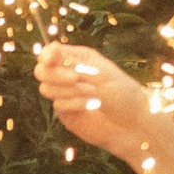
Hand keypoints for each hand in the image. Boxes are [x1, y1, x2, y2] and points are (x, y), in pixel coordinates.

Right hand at [35, 44, 160, 163]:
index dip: (47, 55)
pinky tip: (91, 105)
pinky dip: (74, 103)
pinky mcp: (65, 113)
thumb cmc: (123, 93)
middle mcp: (69, 75)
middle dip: (55, 74)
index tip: (52, 59)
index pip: (51, 53)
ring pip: (46, 88)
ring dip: (68, 90)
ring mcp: (65, 95)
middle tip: (75, 79)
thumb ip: (75, 64)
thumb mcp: (101, 73)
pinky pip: (57, 105)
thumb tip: (51, 50)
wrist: (131, 123)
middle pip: (42, 71)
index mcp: (79, 59)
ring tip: (93, 93)